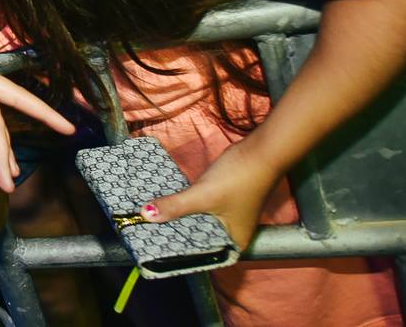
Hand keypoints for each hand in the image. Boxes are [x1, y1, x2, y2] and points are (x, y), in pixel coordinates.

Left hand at [141, 140, 278, 252]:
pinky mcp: (223, 202)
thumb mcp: (203, 195)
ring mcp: (228, 218)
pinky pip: (199, 209)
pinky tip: (167, 204)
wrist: (260, 151)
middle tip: (145, 229)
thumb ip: (175, 206)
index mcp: (233, 243)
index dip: (175, 250)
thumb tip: (145, 216)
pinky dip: (185, 207)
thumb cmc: (239, 178)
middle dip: (173, 232)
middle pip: (196, 237)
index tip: (150, 244)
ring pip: (196, 222)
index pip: (199, 254)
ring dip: (177, 217)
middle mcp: (232, 235)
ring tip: (150, 218)